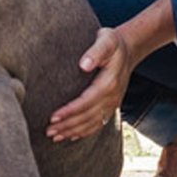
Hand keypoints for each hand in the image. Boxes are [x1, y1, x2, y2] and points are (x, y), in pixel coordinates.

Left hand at [47, 27, 130, 141]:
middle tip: (48, 130)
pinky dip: (84, 132)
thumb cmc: (112, 42)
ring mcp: (112, 103)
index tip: (53, 117)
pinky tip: (71, 136)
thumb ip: (96, 51)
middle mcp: (112, 96)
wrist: (128, 48)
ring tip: (55, 136)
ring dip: (73, 131)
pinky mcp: (111, 105)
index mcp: (109, 82)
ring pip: (92, 123)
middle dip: (67, 125)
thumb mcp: (106, 39)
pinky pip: (98, 123)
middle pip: (87, 116)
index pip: (86, 102)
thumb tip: (83, 64)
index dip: (70, 111)